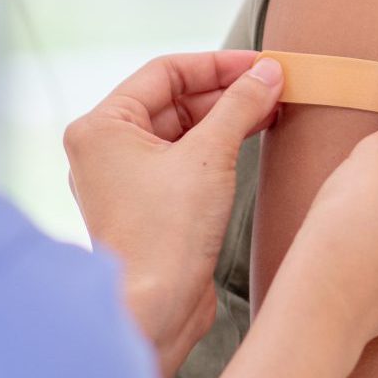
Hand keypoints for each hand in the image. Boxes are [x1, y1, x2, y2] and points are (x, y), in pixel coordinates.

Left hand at [63, 50, 286, 377]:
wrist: (154, 313)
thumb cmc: (165, 236)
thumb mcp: (210, 157)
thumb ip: (241, 105)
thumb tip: (269, 72)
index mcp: (102, 127)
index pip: (165, 72)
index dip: (218, 64)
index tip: (262, 64)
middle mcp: (106, 149)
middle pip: (174, 100)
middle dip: (226, 92)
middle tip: (276, 86)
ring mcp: (126, 179)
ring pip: (182, 130)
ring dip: (226, 119)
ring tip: (273, 108)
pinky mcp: (150, 206)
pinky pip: (185, 161)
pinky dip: (219, 147)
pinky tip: (253, 139)